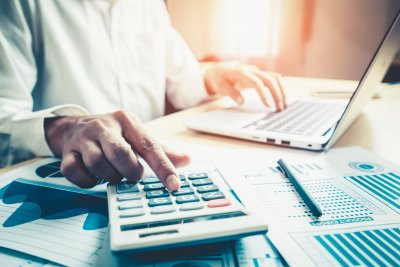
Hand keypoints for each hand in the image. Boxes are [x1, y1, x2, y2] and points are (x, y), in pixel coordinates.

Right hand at [44, 111, 189, 189]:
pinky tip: (94, 177)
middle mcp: (104, 126)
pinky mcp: (67, 153)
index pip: (149, 146)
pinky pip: (76, 174)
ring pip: (98, 165)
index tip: (174, 185)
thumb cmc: (113, 134)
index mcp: (126, 121)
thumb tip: (186, 160)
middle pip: (121, 154)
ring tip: (113, 174)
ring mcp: (83, 139)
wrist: (74, 127)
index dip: (163, 167)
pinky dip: (88, 182)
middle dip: (130, 172)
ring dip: (110, 177)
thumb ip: (160, 150)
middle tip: (132, 176)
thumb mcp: (137, 136)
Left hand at [203, 62, 286, 110]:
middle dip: (277, 94)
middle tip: (279, 108)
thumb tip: (241, 101)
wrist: (221, 70)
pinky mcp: (261, 74)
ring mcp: (258, 71)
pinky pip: (275, 78)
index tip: (268, 105)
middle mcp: (252, 70)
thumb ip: (231, 93)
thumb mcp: (221, 87)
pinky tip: (282, 98)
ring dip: (282, 91)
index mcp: (242, 72)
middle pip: (270, 80)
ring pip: (275, 78)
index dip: (263, 94)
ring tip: (284, 105)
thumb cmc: (220, 79)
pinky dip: (280, 87)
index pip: (256, 82)